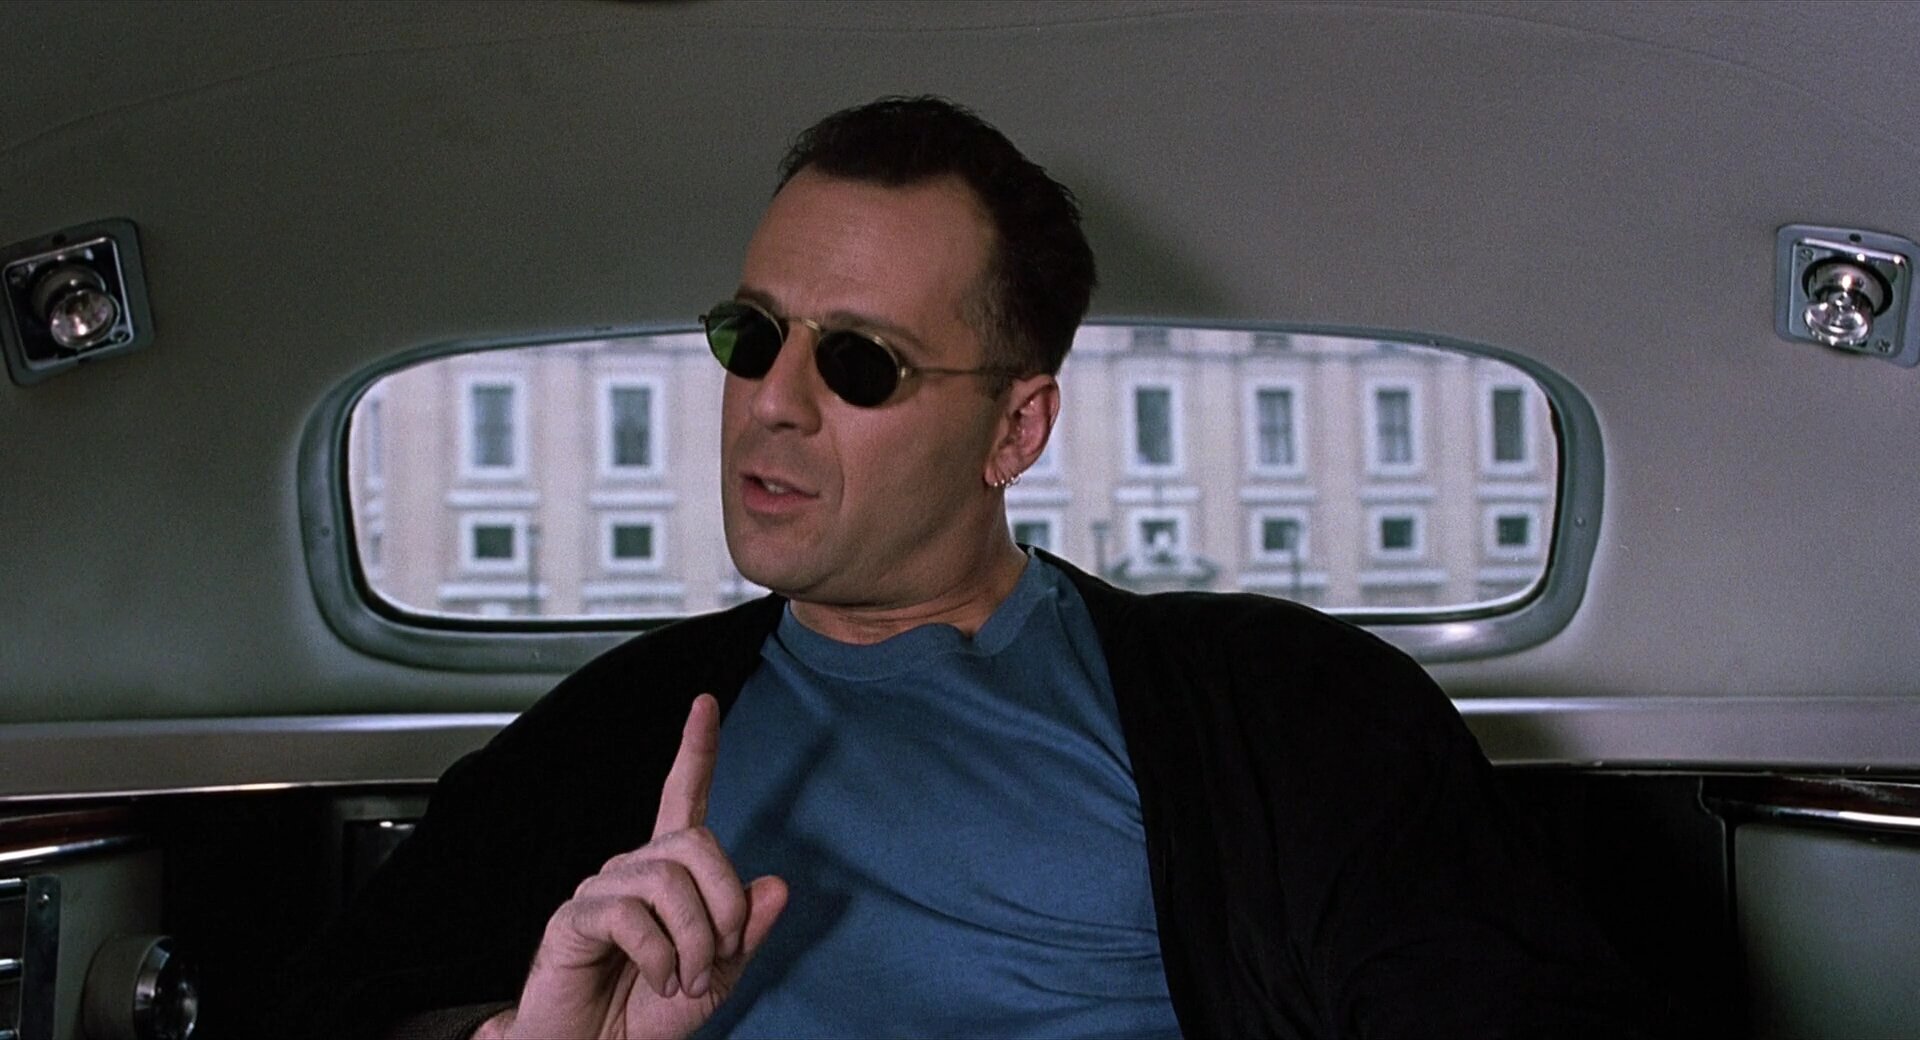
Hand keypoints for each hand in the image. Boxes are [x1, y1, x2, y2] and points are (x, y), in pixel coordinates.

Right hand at [489, 694, 787, 1039]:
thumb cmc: (648, 1012)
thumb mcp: (717, 977)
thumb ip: (747, 934)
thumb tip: (777, 885)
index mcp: (669, 874)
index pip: (682, 797)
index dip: (695, 750)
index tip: (705, 703)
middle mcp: (634, 869)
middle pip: (697, 843)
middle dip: (724, 905)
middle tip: (716, 959)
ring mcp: (602, 889)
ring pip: (669, 881)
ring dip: (694, 940)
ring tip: (684, 978)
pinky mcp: (575, 917)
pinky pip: (632, 915)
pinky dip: (660, 956)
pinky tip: (658, 977)